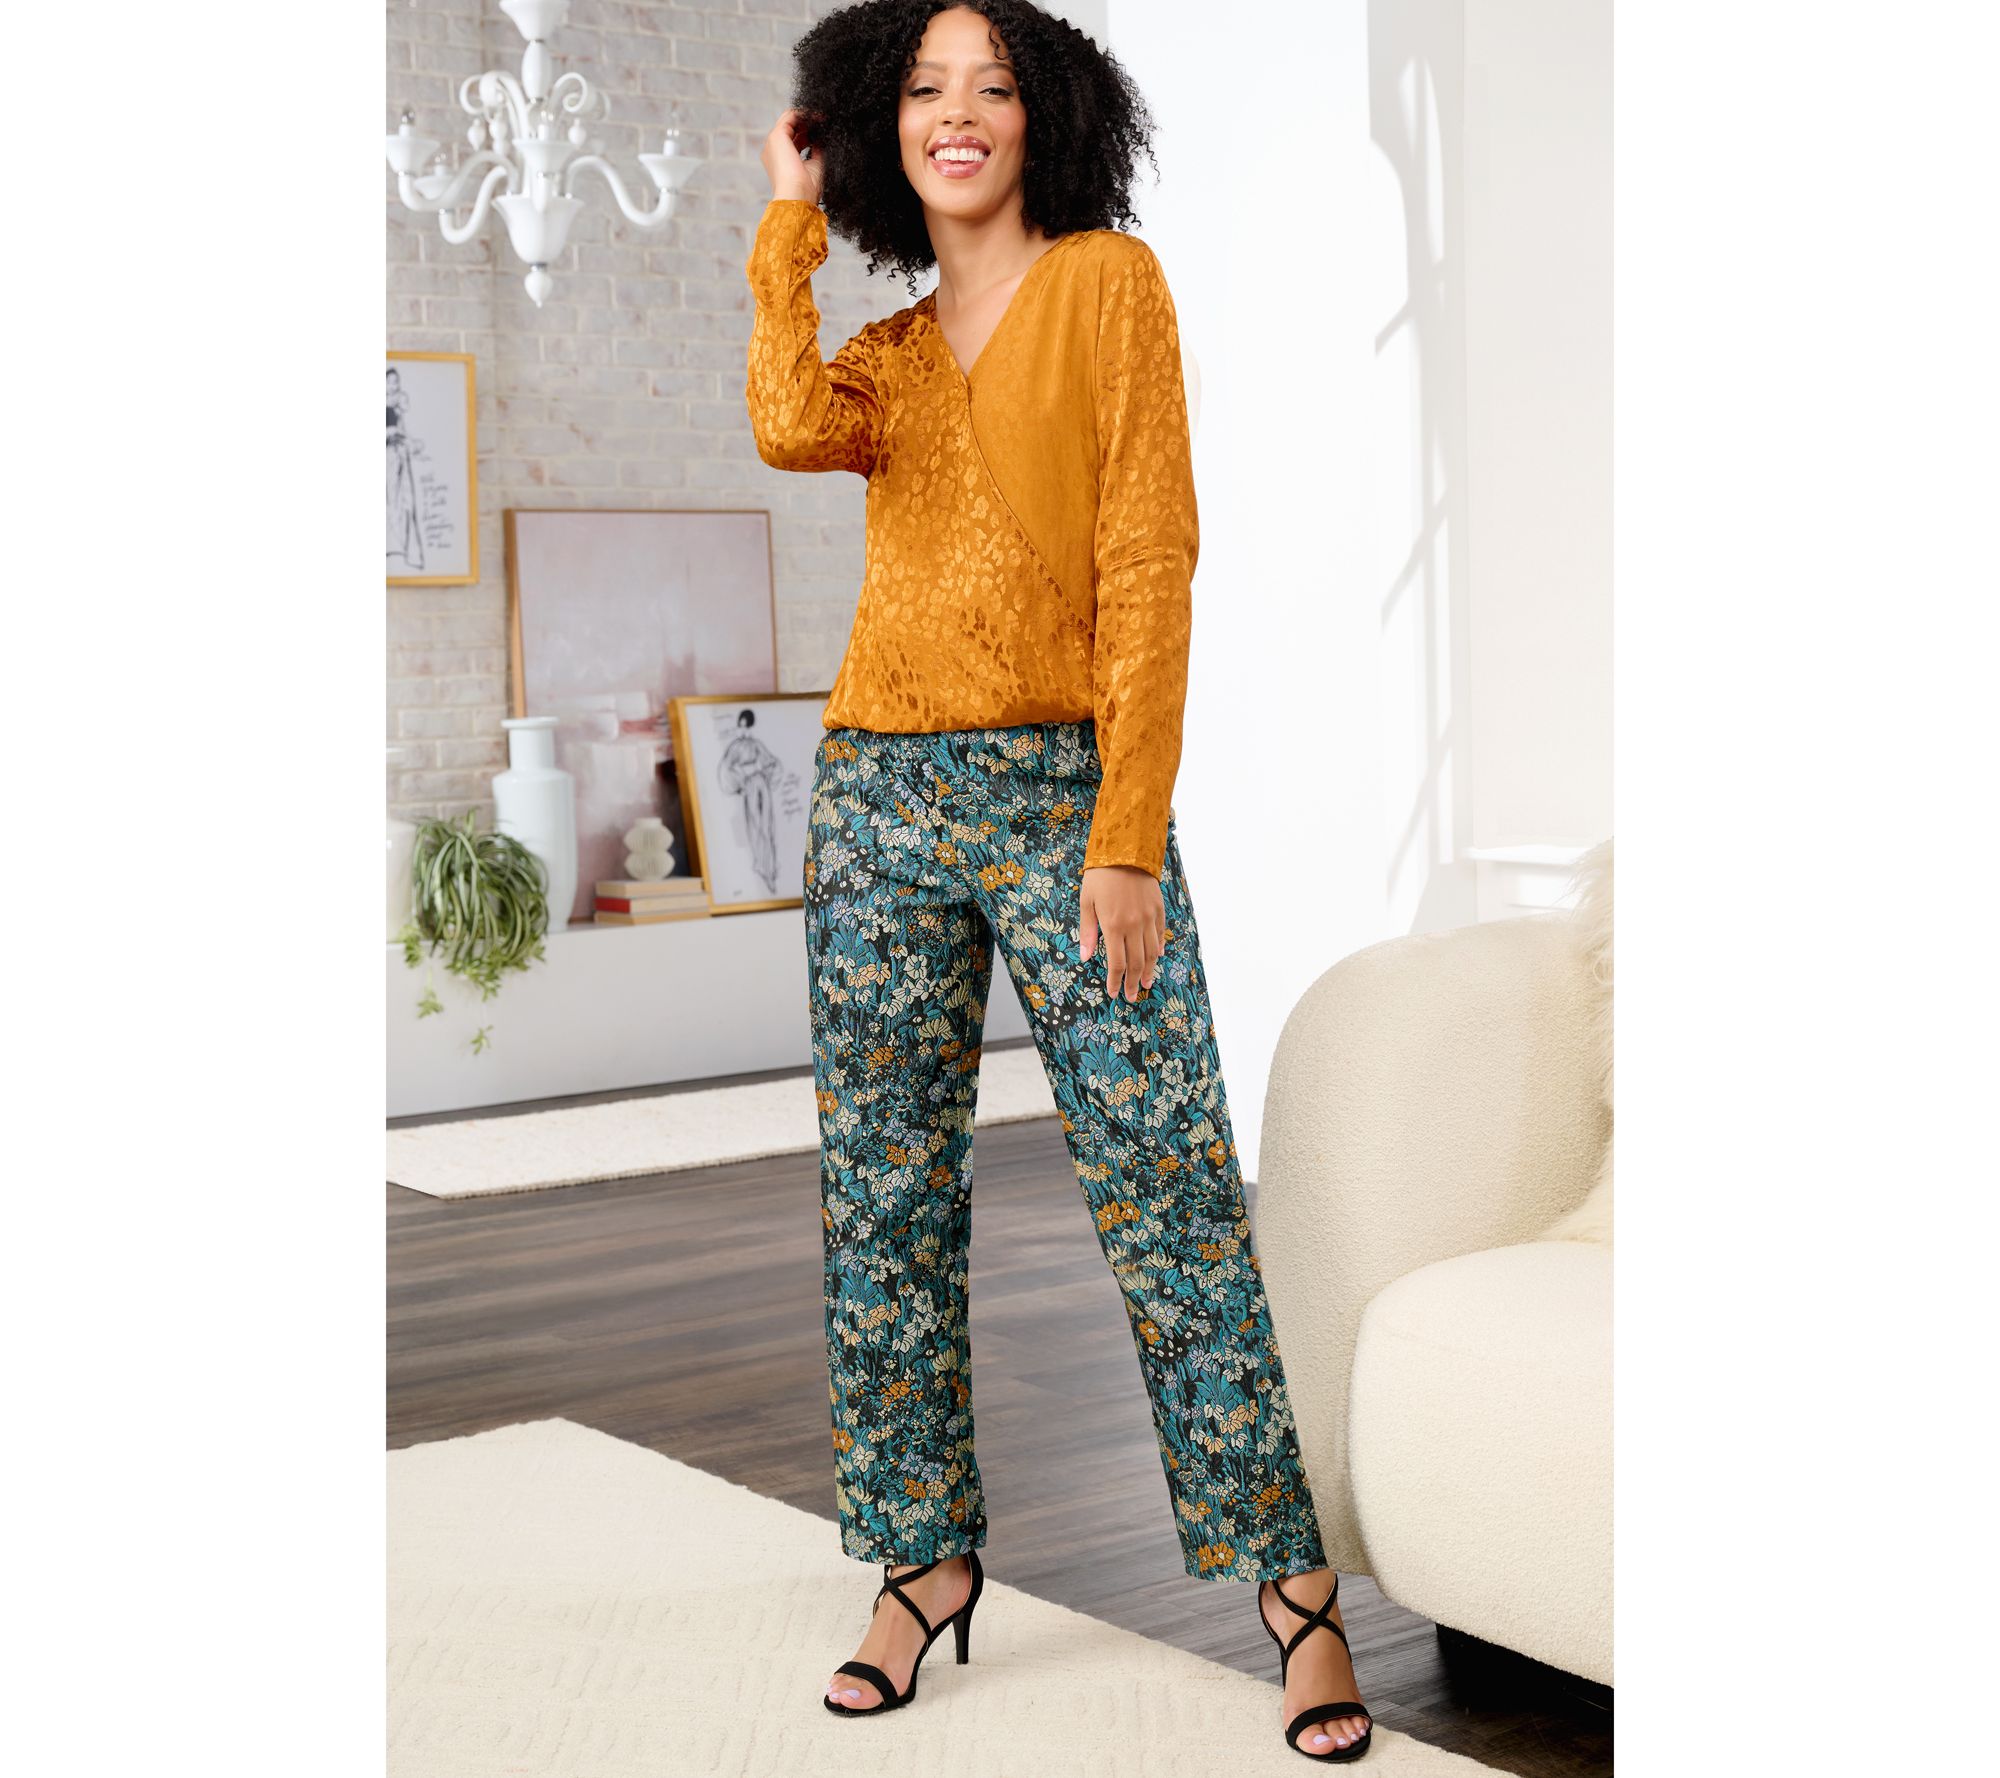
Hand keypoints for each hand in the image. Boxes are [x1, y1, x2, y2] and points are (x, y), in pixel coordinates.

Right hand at [761, 108, 823, 205]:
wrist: (797, 197)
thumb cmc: (805, 191)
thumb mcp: (814, 166)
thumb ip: (817, 150)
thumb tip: (822, 137)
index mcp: (780, 160)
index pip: (793, 140)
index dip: (808, 133)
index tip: (823, 131)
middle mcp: (773, 150)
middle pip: (790, 127)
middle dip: (808, 123)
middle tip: (825, 121)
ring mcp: (773, 142)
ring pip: (790, 119)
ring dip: (807, 116)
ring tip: (823, 118)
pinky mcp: (777, 136)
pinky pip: (791, 115)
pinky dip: (805, 114)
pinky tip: (818, 117)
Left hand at [1079, 866, 1163, 1001]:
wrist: (1126, 849)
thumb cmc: (1101, 875)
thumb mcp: (1087, 902)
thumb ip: (1088, 931)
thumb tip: (1086, 957)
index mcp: (1114, 926)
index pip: (1116, 962)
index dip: (1115, 981)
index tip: (1113, 993)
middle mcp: (1134, 925)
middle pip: (1136, 962)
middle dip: (1132, 982)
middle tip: (1130, 996)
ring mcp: (1148, 918)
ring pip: (1151, 952)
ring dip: (1148, 970)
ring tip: (1145, 983)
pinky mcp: (1158, 908)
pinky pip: (1160, 934)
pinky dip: (1158, 948)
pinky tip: (1156, 957)